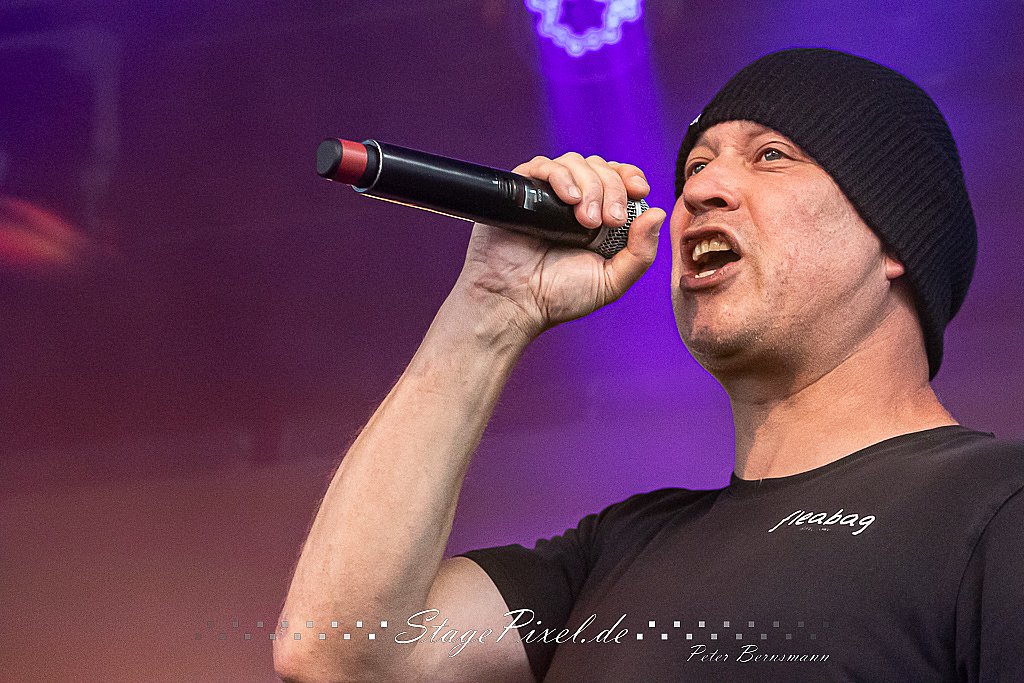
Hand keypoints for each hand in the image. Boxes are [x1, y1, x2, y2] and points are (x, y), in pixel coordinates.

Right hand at [452, 152, 665, 341]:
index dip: (630, 176)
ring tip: (585, 219)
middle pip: (600, 168)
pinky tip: (568, 199)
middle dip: (611, 189)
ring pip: (575, 162)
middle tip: (608, 222)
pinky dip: (561, 176)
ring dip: (589, 185)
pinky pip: (543, 166)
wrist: (515, 303)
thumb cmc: (558, 297)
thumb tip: (657, 213)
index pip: (618, 178)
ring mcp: (546, 194)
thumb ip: (640, 253)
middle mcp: (572, 201)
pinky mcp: (520, 190)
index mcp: (596, 217)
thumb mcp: (611, 280)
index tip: (639, 190)